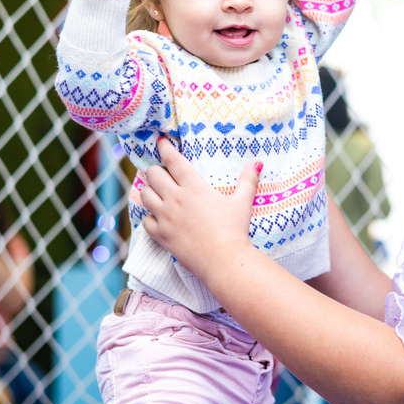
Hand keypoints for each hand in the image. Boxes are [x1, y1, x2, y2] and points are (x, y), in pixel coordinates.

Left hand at [139, 137, 260, 281]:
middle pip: (153, 175)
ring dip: (149, 191)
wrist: (224, 261)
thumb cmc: (234, 230)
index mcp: (194, 187)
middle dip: (156, 170)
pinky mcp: (161, 235)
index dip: (164, 148)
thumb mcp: (243, 202)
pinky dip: (150, 217)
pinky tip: (158, 217)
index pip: (173, 160)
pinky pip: (146, 220)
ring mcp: (165, 217)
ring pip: (145, 195)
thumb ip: (248, 180)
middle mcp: (175, 199)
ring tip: (156, 192)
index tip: (161, 142)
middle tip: (162, 173)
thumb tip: (258, 162)